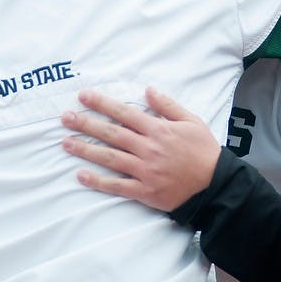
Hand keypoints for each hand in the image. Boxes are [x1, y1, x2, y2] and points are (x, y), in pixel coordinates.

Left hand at [61, 87, 220, 210]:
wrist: (215, 185)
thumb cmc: (204, 151)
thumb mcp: (191, 121)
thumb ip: (168, 106)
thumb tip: (148, 90)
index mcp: (158, 130)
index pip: (124, 113)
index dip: (102, 104)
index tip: (84, 97)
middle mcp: (148, 148)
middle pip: (111, 133)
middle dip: (86, 124)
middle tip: (65, 118)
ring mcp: (145, 171)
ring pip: (109, 158)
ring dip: (85, 149)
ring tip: (65, 142)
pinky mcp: (144, 191)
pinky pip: (117, 185)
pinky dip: (98, 181)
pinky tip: (81, 175)